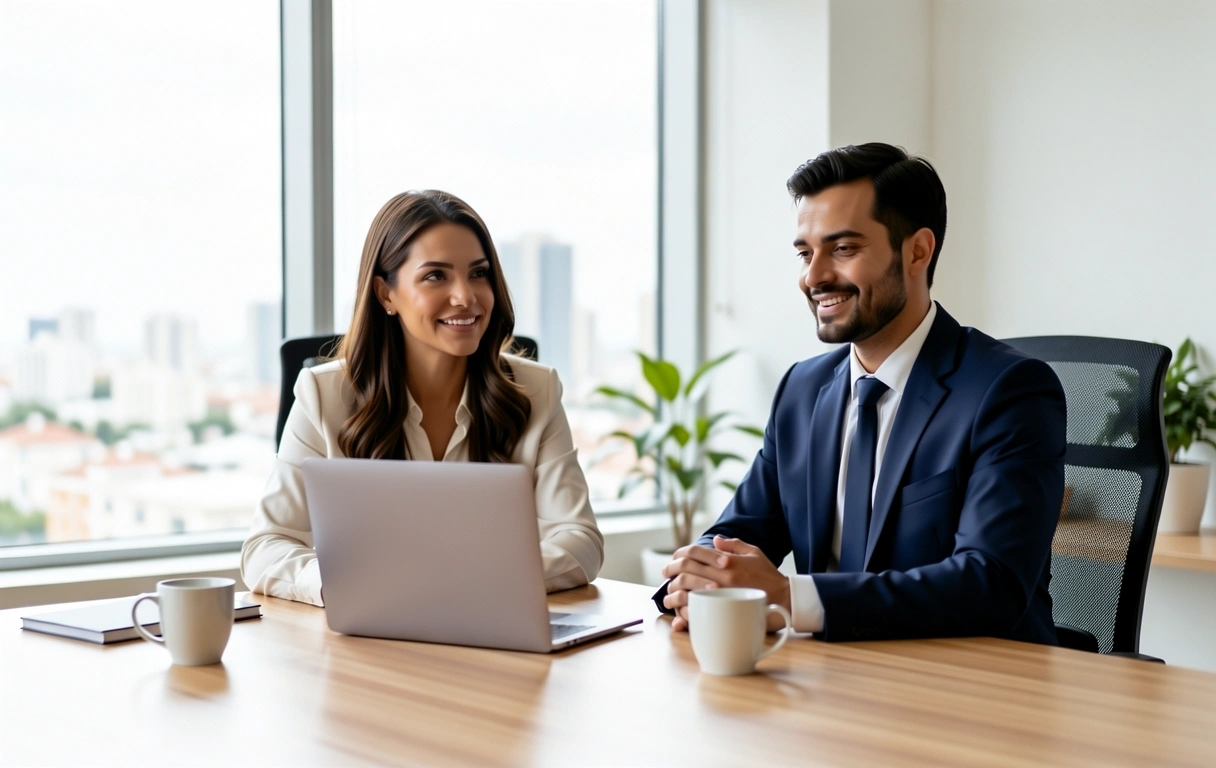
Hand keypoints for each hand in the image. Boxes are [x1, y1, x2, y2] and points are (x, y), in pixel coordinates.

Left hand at [661, 535, 790, 632]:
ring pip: (685, 592)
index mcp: (728, 561)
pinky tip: (678, 613)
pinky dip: (683, 613)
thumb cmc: (769, 576)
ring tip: (668, 596)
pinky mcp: (724, 614)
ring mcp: (721, 596)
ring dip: (672, 593)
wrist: (786, 600)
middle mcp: (722, 577)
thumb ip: (733, 545)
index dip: (679, 554)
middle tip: (665, 574)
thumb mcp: (754, 553)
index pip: (694, 552)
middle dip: (670, 571)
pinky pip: (697, 613)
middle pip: (685, 571)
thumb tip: (716, 540)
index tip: (673, 560)